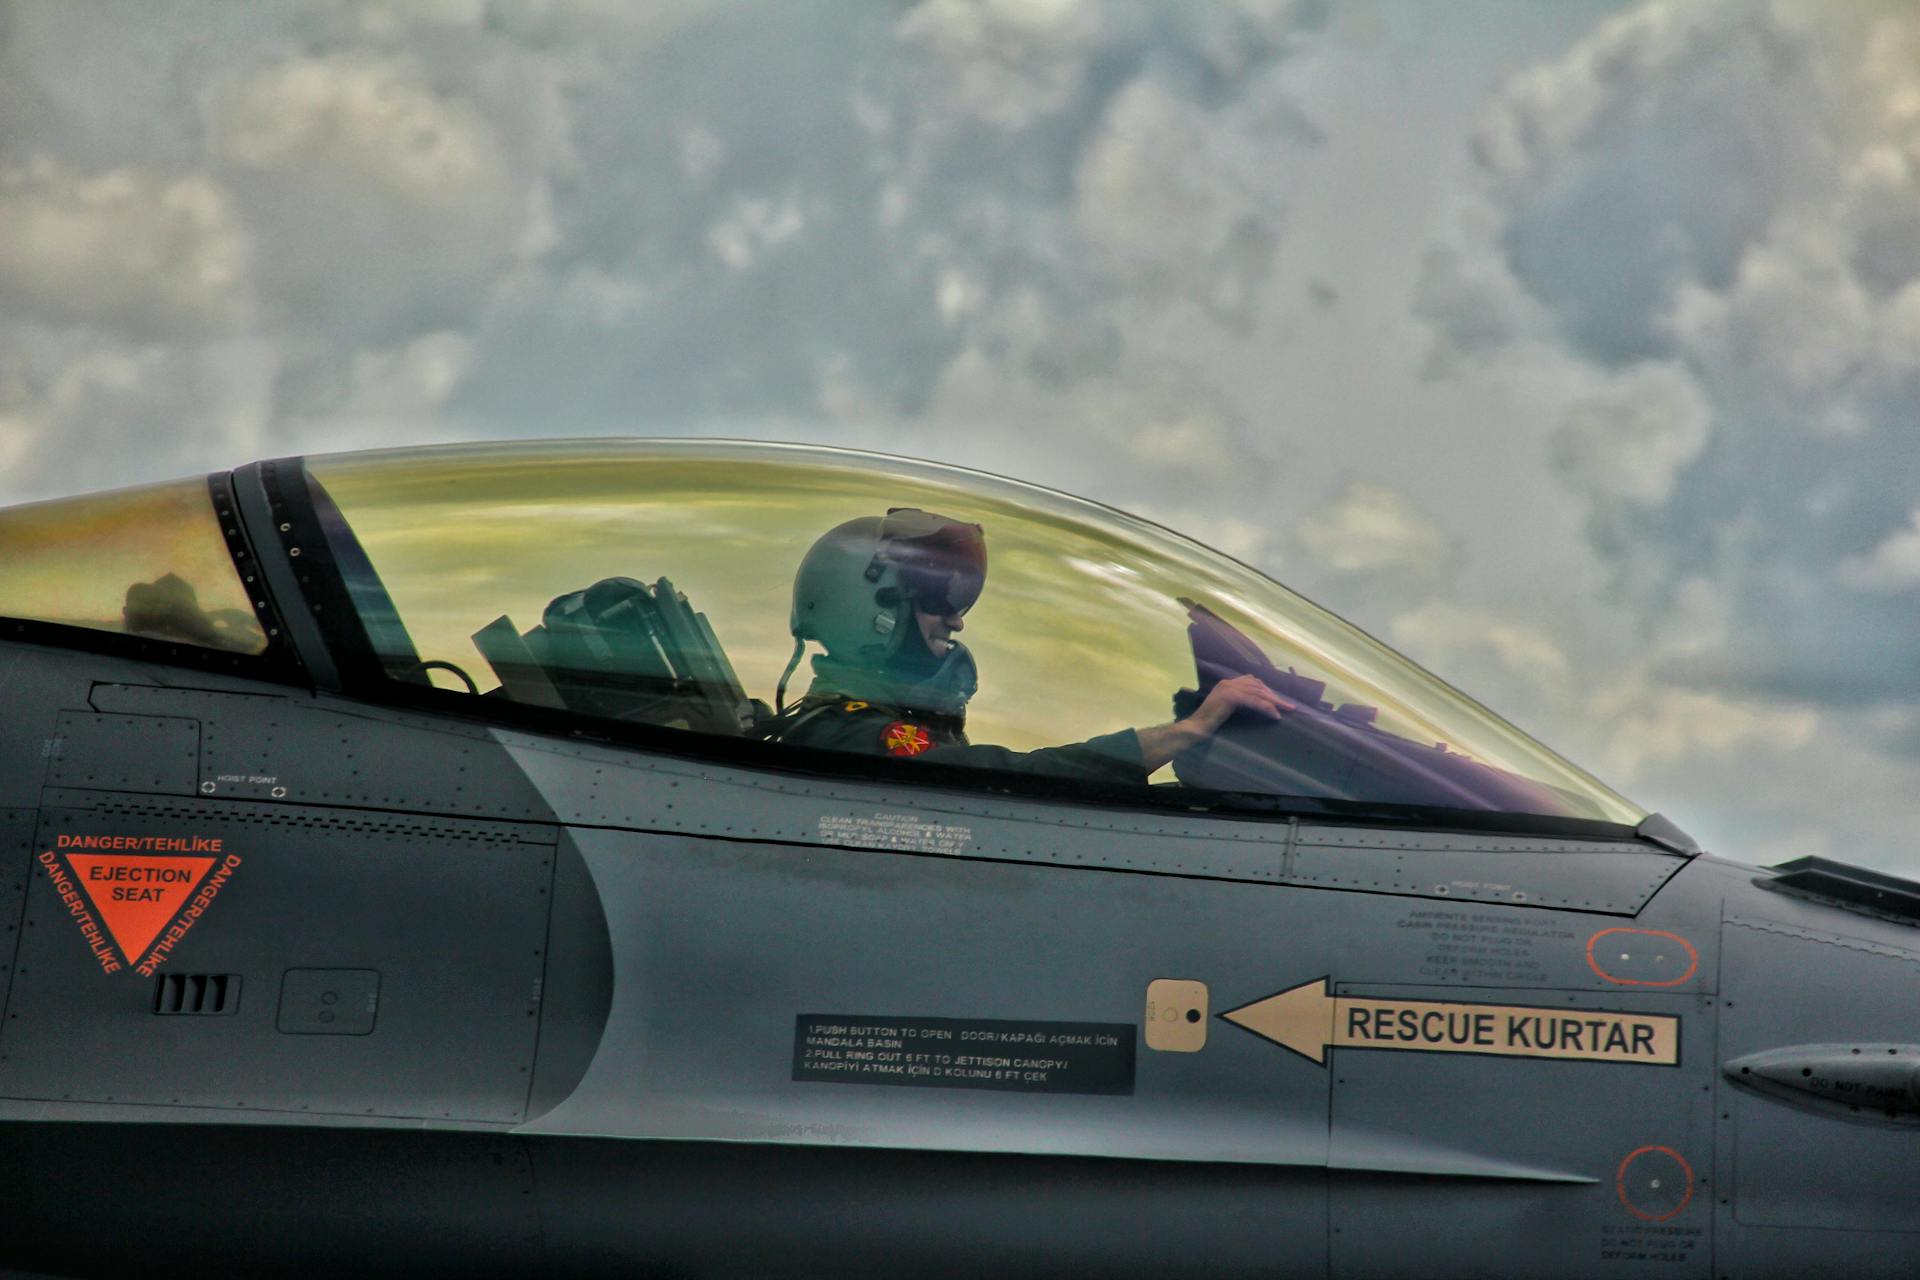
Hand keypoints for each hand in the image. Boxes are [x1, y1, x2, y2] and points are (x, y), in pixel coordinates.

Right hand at [1136, 674, 1294, 771]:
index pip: (1253, 682)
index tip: (1280, 701)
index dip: (1268, 691)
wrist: (1196, 729)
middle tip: (1289, 707)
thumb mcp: (1226, 709)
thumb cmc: (1210, 723)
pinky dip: (1266, 708)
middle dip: (1275, 696)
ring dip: (1275, 702)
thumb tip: (1258, 705)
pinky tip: (1275, 716)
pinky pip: (1254, 701)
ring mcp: (1229, 688)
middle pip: (1258, 686)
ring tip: (1286, 711)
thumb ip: (1238, 703)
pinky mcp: (1230, 697)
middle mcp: (1228, 682)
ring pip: (1258, 693)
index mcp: (1227, 683)